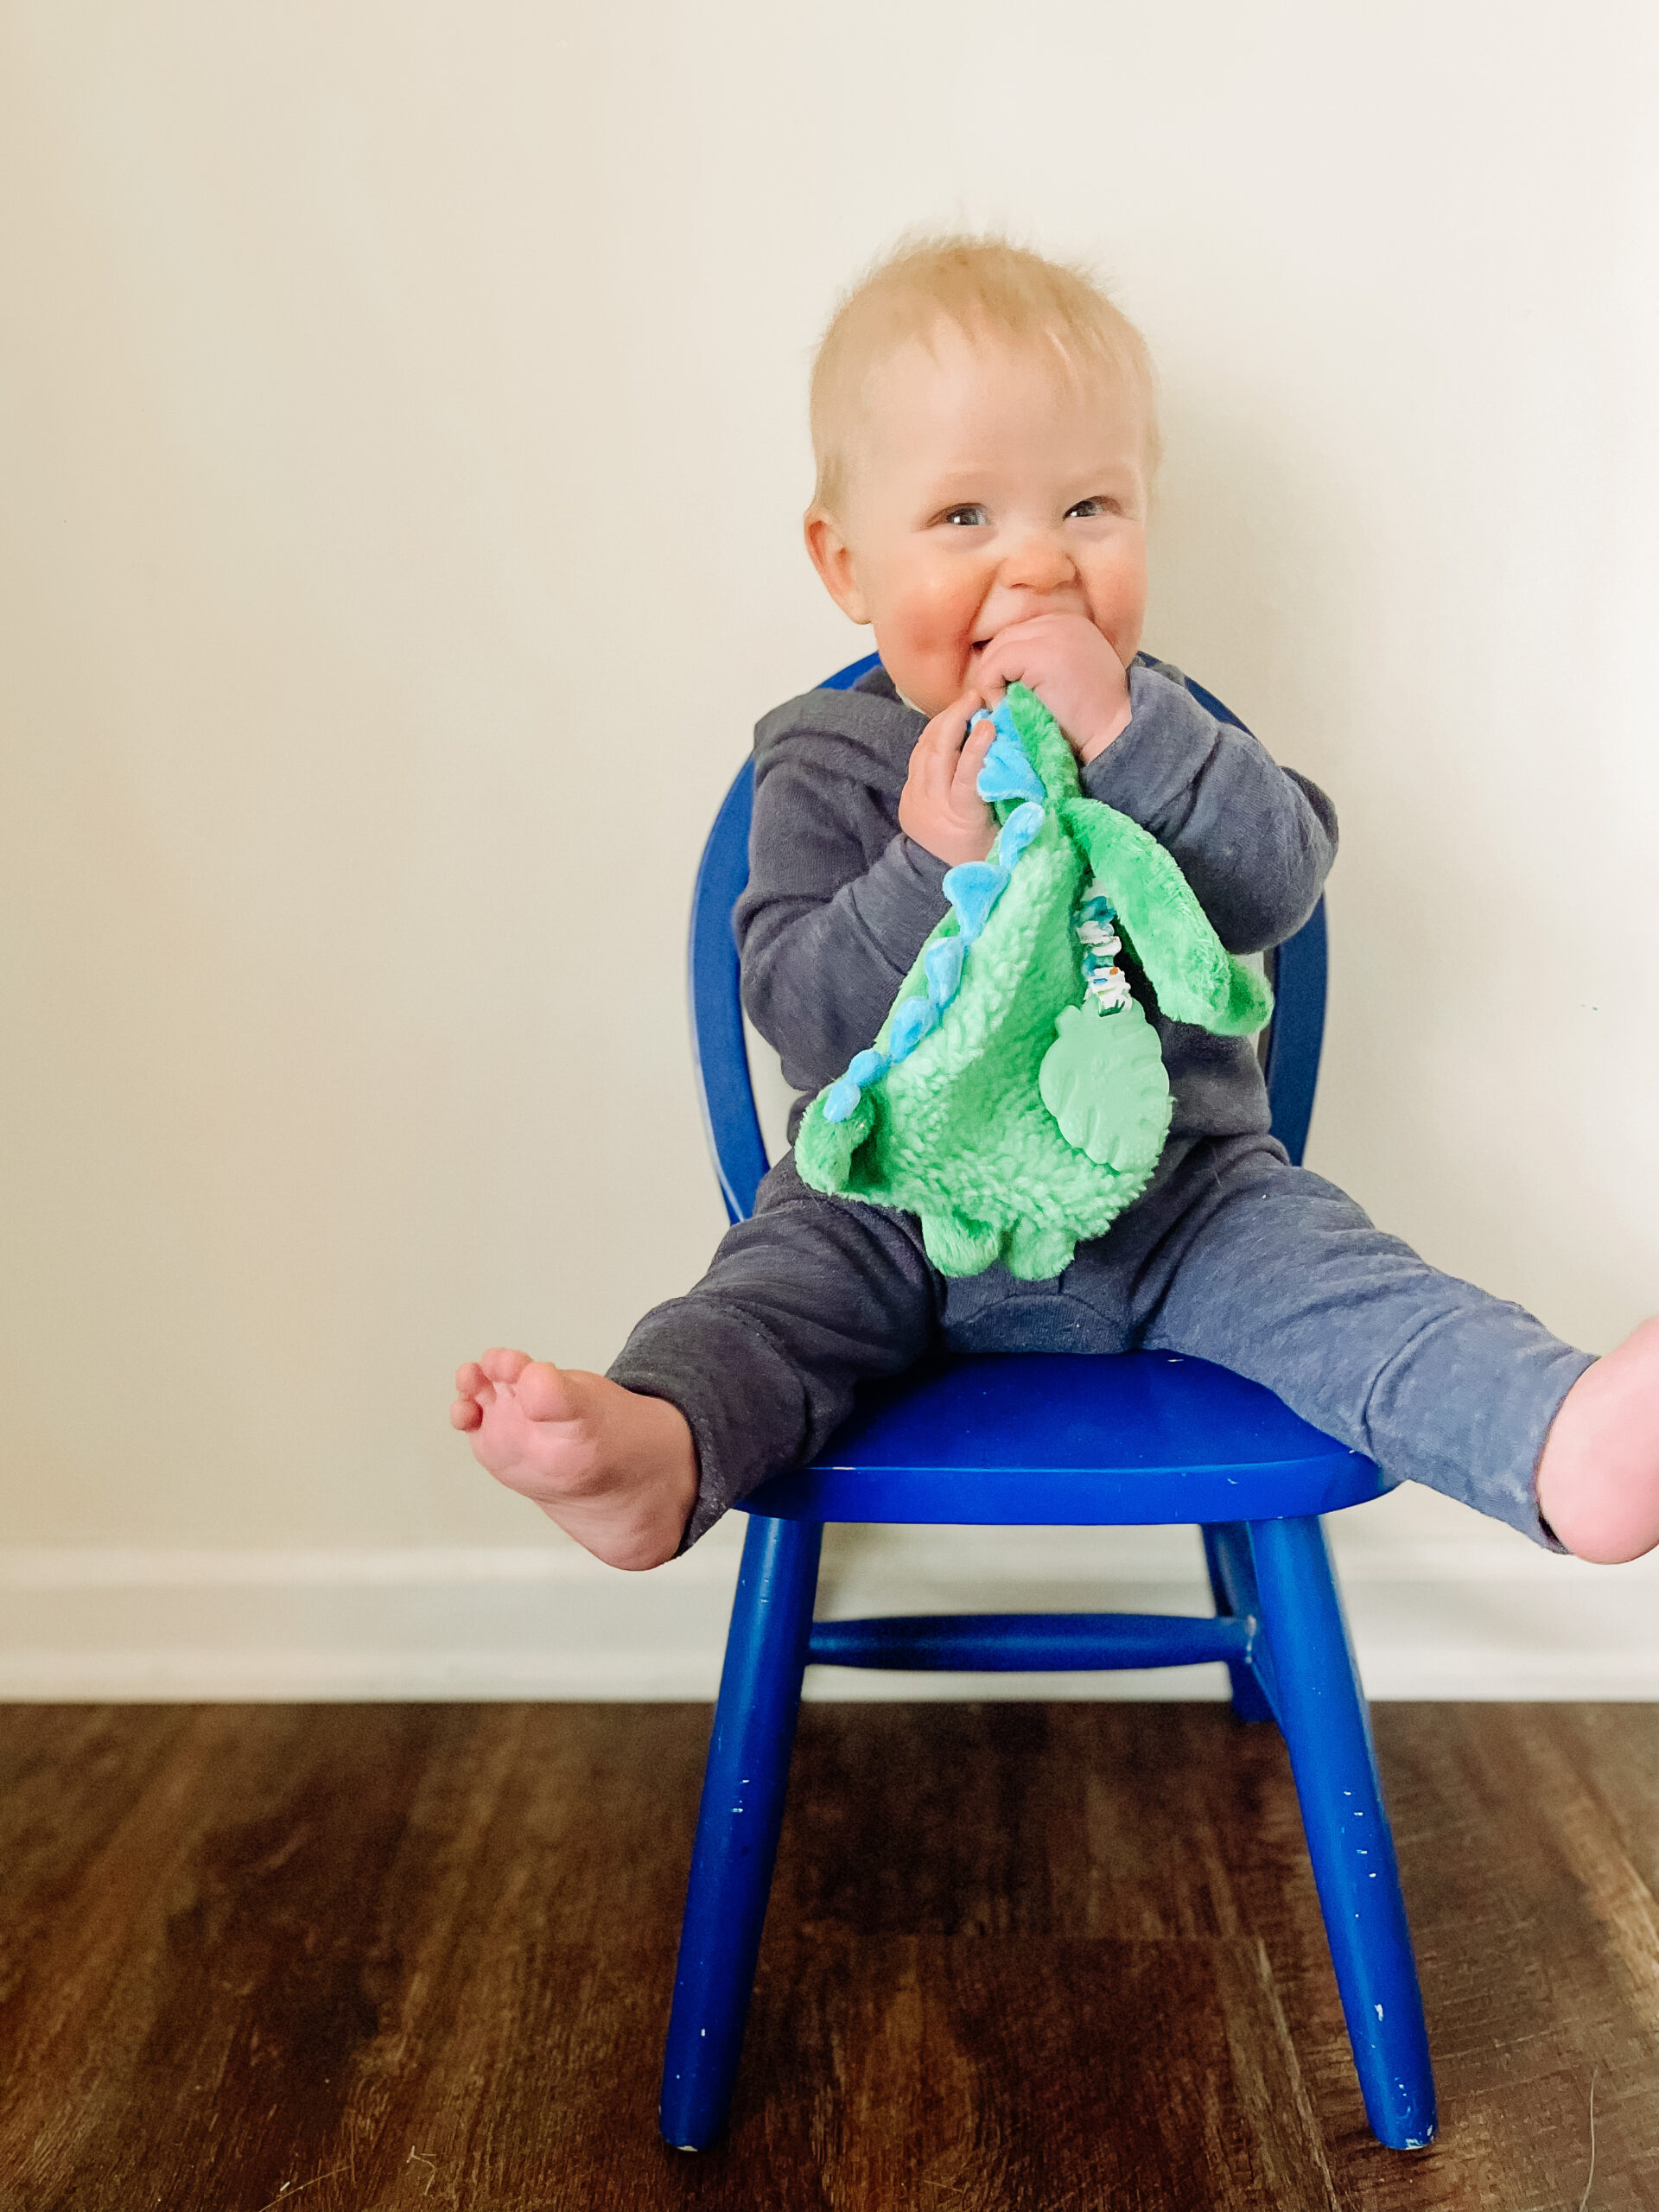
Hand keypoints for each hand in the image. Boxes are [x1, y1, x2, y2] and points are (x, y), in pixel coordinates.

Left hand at [898, 690, 996, 865]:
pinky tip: (948, 724)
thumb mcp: (1004, 827)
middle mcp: (933, 806)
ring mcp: (915, 800)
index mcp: (962, 817)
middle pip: (939, 753)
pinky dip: (933, 737)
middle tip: (976, 698)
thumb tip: (1015, 752)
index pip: (966, 777)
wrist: (945, 875)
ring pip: (924, 750)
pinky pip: (918, 757)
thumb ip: (1007, 792)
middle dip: (956, 719)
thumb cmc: (987, 847)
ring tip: (963, 705)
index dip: (976, 748)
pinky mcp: (906, 796)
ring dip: (943, 722)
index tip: (989, 724)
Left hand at [973, 612, 1131, 763]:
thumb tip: (1003, 667)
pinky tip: (1005, 706)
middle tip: (998, 699)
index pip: (1021, 631)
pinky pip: (995, 665)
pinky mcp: (1041, 656)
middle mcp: (1062, 622)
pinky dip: (990, 687)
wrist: (1116, 731)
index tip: (1007, 689)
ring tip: (1003, 705)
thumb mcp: (1070, 673)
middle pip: (1006, 636)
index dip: (1006, 661)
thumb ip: (1044, 660)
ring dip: (991, 679)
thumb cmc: (1092, 716)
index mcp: (1070, 623)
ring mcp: (1053, 635)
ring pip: (998, 649)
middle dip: (994, 668)